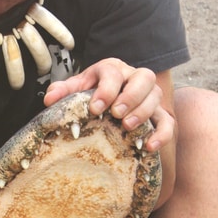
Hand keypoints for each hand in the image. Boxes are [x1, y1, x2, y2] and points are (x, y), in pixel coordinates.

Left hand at [44, 58, 174, 151]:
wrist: (111, 103)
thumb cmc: (92, 97)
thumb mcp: (77, 92)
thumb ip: (64, 92)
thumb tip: (49, 99)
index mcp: (112, 70)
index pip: (113, 72)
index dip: (106, 89)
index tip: (95, 108)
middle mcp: (134, 78)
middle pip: (144, 77)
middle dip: (131, 96)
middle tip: (117, 114)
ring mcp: (150, 96)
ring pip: (156, 96)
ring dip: (143, 112)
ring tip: (128, 127)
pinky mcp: (160, 115)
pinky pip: (168, 121)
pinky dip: (161, 134)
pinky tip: (148, 147)